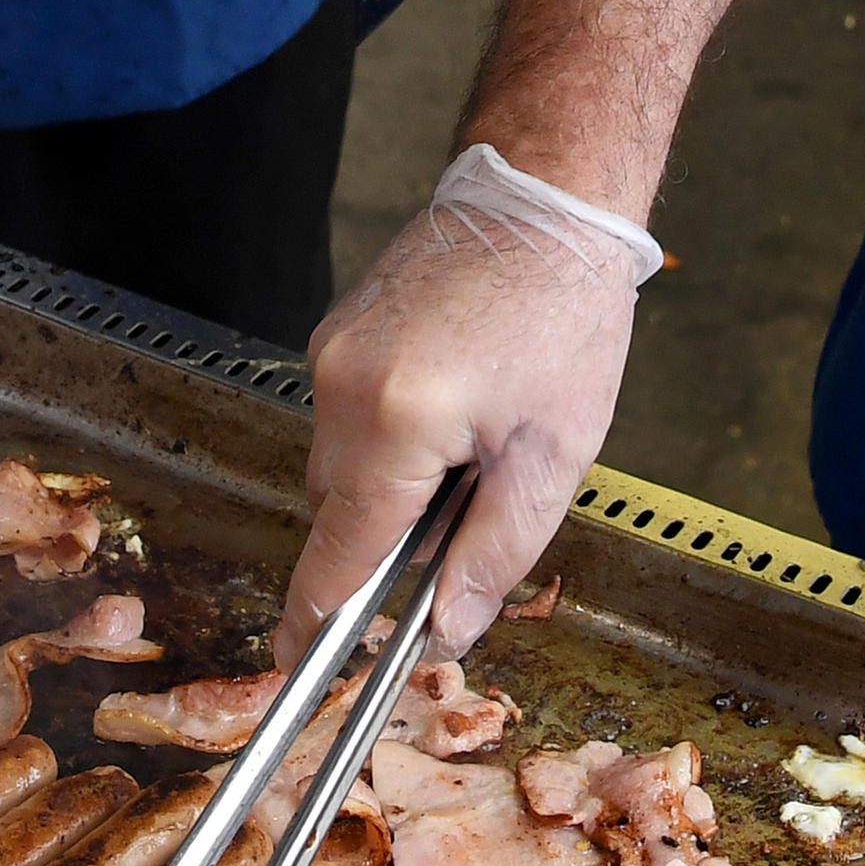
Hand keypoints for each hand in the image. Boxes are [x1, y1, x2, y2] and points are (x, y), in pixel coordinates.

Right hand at [287, 149, 653, 659]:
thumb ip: (493, 552)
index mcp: (395, 423)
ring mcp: (331, 350)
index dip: (317, 622)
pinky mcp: (337, 326)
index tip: (299, 668)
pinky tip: (453, 399)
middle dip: (389, 532)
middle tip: (470, 506)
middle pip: (339, 509)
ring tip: (475, 438)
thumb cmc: (565, 318)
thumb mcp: (552, 455)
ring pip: (341, 461)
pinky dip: (389, 431)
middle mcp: (342, 385)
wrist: (548, 197)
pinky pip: (346, 411)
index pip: (338, 553)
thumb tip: (446, 628)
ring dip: (393, 477)